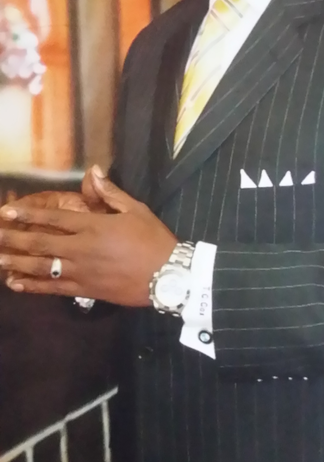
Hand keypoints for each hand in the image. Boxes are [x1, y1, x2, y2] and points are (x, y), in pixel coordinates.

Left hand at [0, 168, 176, 305]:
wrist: (169, 276)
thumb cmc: (153, 240)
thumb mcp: (135, 210)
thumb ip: (110, 193)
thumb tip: (93, 171)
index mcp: (93, 226)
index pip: (53, 218)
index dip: (28, 214)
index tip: (6, 211)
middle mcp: (81, 249)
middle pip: (40, 243)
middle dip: (14, 238)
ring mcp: (81, 272)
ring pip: (42, 266)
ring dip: (17, 262)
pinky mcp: (86, 291)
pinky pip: (54, 288)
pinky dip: (33, 286)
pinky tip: (16, 284)